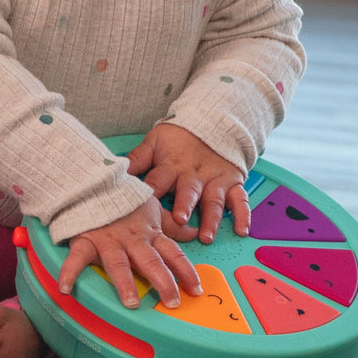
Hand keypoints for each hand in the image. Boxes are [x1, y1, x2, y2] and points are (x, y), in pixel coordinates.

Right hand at [57, 196, 202, 308]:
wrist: (94, 179)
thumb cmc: (124, 197)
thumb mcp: (151, 208)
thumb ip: (171, 224)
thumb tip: (194, 233)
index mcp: (149, 233)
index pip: (172, 253)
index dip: (185, 271)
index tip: (196, 289)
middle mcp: (132, 240)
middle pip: (150, 261)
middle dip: (163, 281)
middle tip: (172, 301)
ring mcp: (108, 240)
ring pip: (118, 263)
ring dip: (125, 282)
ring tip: (131, 302)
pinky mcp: (86, 239)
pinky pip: (77, 257)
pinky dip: (70, 271)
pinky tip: (66, 288)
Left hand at [127, 122, 250, 244]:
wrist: (211, 122)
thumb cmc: (177, 139)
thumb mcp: (155, 142)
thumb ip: (137, 158)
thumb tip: (114, 168)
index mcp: (171, 165)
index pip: (159, 179)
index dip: (151, 190)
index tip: (144, 204)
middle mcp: (194, 174)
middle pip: (188, 190)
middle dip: (185, 204)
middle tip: (180, 219)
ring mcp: (215, 179)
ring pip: (214, 200)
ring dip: (211, 218)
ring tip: (206, 235)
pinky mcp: (232, 183)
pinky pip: (240, 200)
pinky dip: (243, 215)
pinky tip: (242, 230)